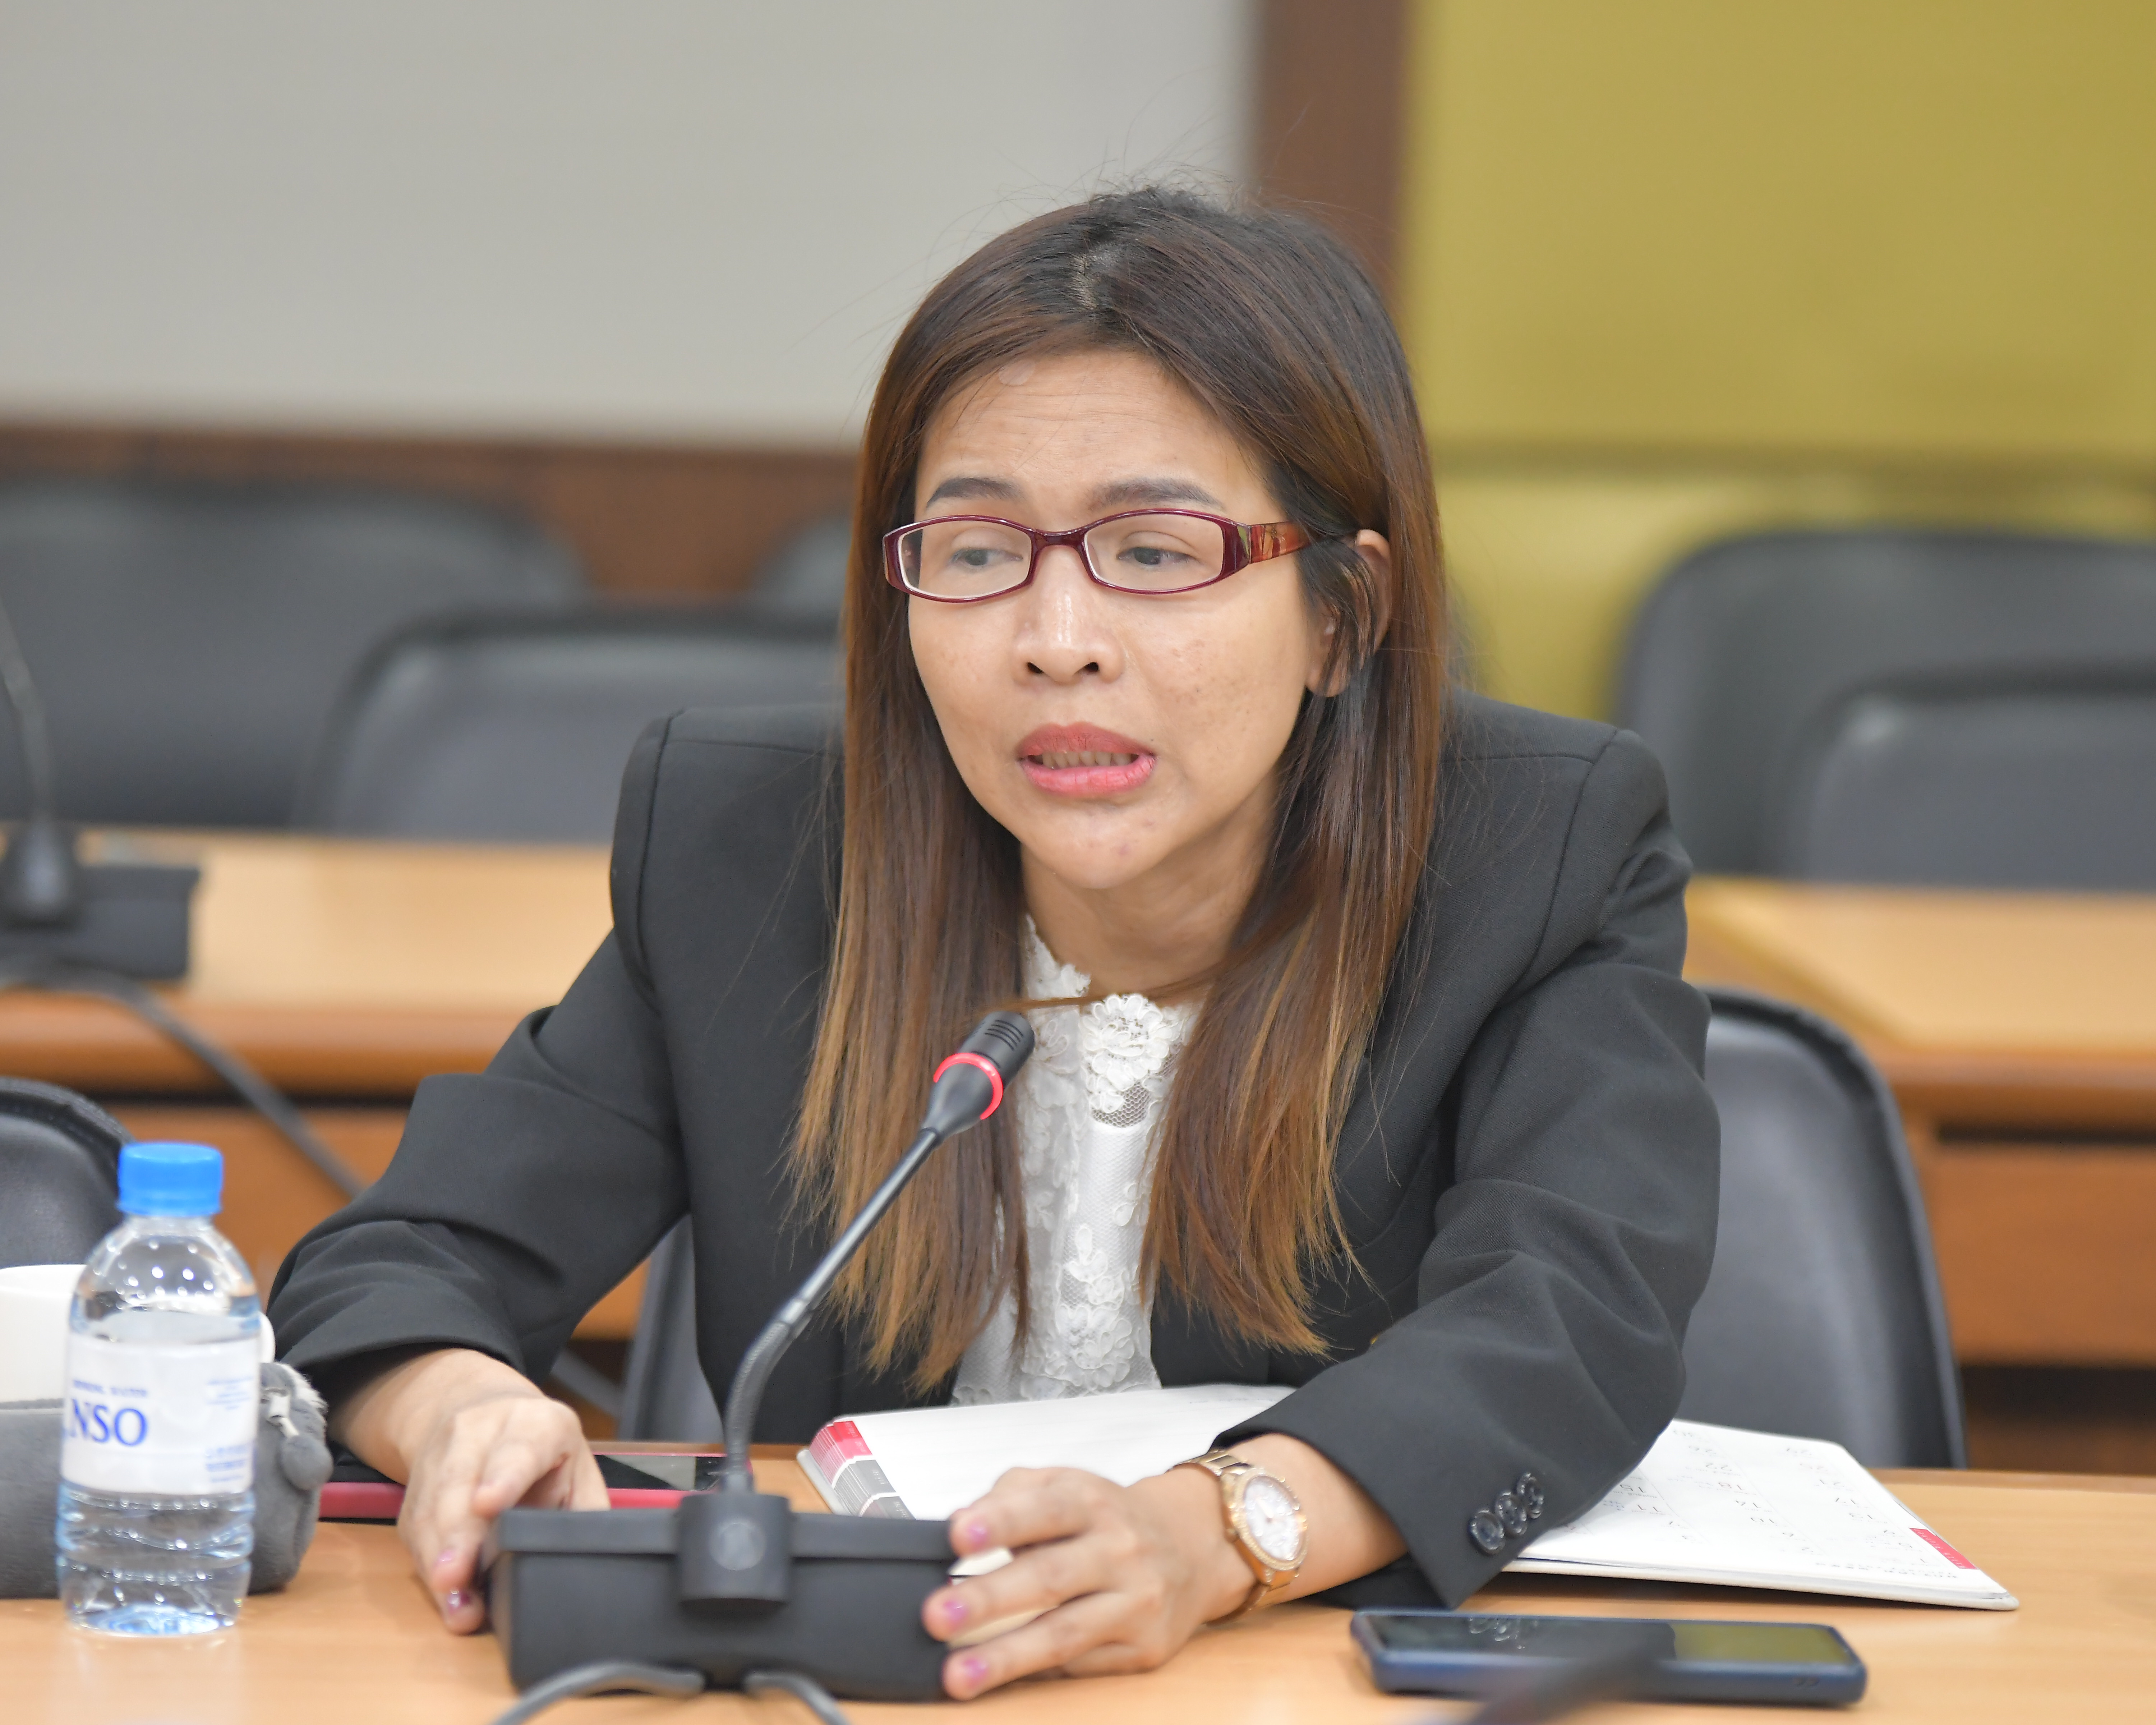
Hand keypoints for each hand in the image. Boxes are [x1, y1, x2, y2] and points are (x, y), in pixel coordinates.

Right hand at [330, 1347, 607, 1632]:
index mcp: (534, 1422)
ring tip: (453, 1603)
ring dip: (439, 1559)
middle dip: (458, 1535)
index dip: (504, 1477)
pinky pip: (416, 1529)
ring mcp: (441, 1455)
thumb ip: (585, 1509)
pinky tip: (443, 1595)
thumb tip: (593, 1558)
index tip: (487, 1504)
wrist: (482, 1408)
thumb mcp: (576, 1465)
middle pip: (462, 1483)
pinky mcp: (416, 1489)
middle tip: (455, 1578)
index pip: (519, 1449)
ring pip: (432, 1508)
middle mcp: (479, 1431)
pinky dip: (429, 1564)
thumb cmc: (544, 1449)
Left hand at [920, 1464, 1251, 1697]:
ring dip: (1006, 1656)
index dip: (1000, 1521)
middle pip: (1050, 1576)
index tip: (957, 1535)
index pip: (1044, 1508)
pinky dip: (1037, 1673)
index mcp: (1093, 1502)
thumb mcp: (1065, 1485)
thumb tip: (958, 1521)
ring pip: (1065, 1633)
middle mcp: (1118, 1550)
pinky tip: (1001, 1680)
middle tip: (937, 1615)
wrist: (1191, 1547)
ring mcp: (1135, 1601)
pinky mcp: (1143, 1647)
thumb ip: (1010, 1494)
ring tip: (958, 1673)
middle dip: (989, 1598)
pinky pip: (1082, 1664)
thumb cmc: (1109, 1518)